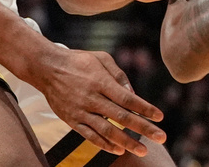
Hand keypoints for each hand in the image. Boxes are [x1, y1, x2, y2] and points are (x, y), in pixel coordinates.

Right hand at [39, 48, 165, 156]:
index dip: (144, 108)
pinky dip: (104, 145)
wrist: (47, 68)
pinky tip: (119, 150)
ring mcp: (81, 111)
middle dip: (143, 128)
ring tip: (143, 150)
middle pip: (121, 117)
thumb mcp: (101, 58)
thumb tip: (133, 94)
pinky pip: (89, 136)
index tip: (160, 116)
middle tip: (161, 138)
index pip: (127, 98)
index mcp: (101, 82)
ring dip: (126, 142)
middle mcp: (92, 98)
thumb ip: (119, 75)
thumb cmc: (79, 61)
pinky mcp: (71, 120)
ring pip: (106, 131)